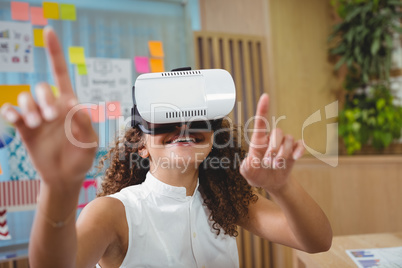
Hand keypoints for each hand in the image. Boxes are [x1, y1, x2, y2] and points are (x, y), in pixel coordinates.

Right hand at [0, 28, 97, 190]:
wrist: (65, 177)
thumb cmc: (81, 159)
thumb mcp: (90, 142)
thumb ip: (85, 124)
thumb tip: (74, 105)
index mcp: (70, 105)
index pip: (61, 74)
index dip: (54, 53)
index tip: (48, 31)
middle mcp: (52, 107)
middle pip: (42, 87)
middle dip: (45, 98)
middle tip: (51, 116)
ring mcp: (36, 117)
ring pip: (25, 97)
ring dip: (29, 107)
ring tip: (36, 124)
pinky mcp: (23, 129)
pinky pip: (11, 112)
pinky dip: (11, 112)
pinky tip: (16, 119)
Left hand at [239, 94, 304, 193]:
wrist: (271, 183)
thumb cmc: (257, 175)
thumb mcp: (248, 173)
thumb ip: (246, 168)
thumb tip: (249, 161)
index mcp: (259, 141)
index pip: (261, 122)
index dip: (263, 108)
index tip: (265, 96)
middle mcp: (272, 139)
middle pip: (278, 132)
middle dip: (274, 148)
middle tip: (269, 163)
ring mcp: (284, 144)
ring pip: (289, 139)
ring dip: (284, 153)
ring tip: (277, 166)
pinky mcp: (294, 151)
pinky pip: (301, 144)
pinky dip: (299, 150)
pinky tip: (296, 158)